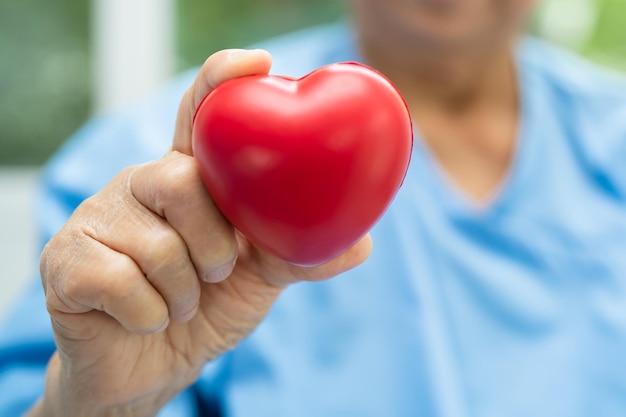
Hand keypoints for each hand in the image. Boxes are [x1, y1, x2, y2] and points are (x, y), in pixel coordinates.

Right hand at [31, 49, 371, 416]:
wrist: (150, 369)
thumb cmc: (205, 309)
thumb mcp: (257, 279)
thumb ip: (298, 255)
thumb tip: (361, 243)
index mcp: (187, 180)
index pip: (198, 117)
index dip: (220, 83)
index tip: (256, 63)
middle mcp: (139, 186)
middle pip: (180, 180)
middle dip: (212, 242)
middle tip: (217, 271)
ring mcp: (97, 220)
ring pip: (154, 243)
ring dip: (183, 292)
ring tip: (179, 302)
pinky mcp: (65, 261)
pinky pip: (119, 283)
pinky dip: (150, 314)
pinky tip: (145, 318)